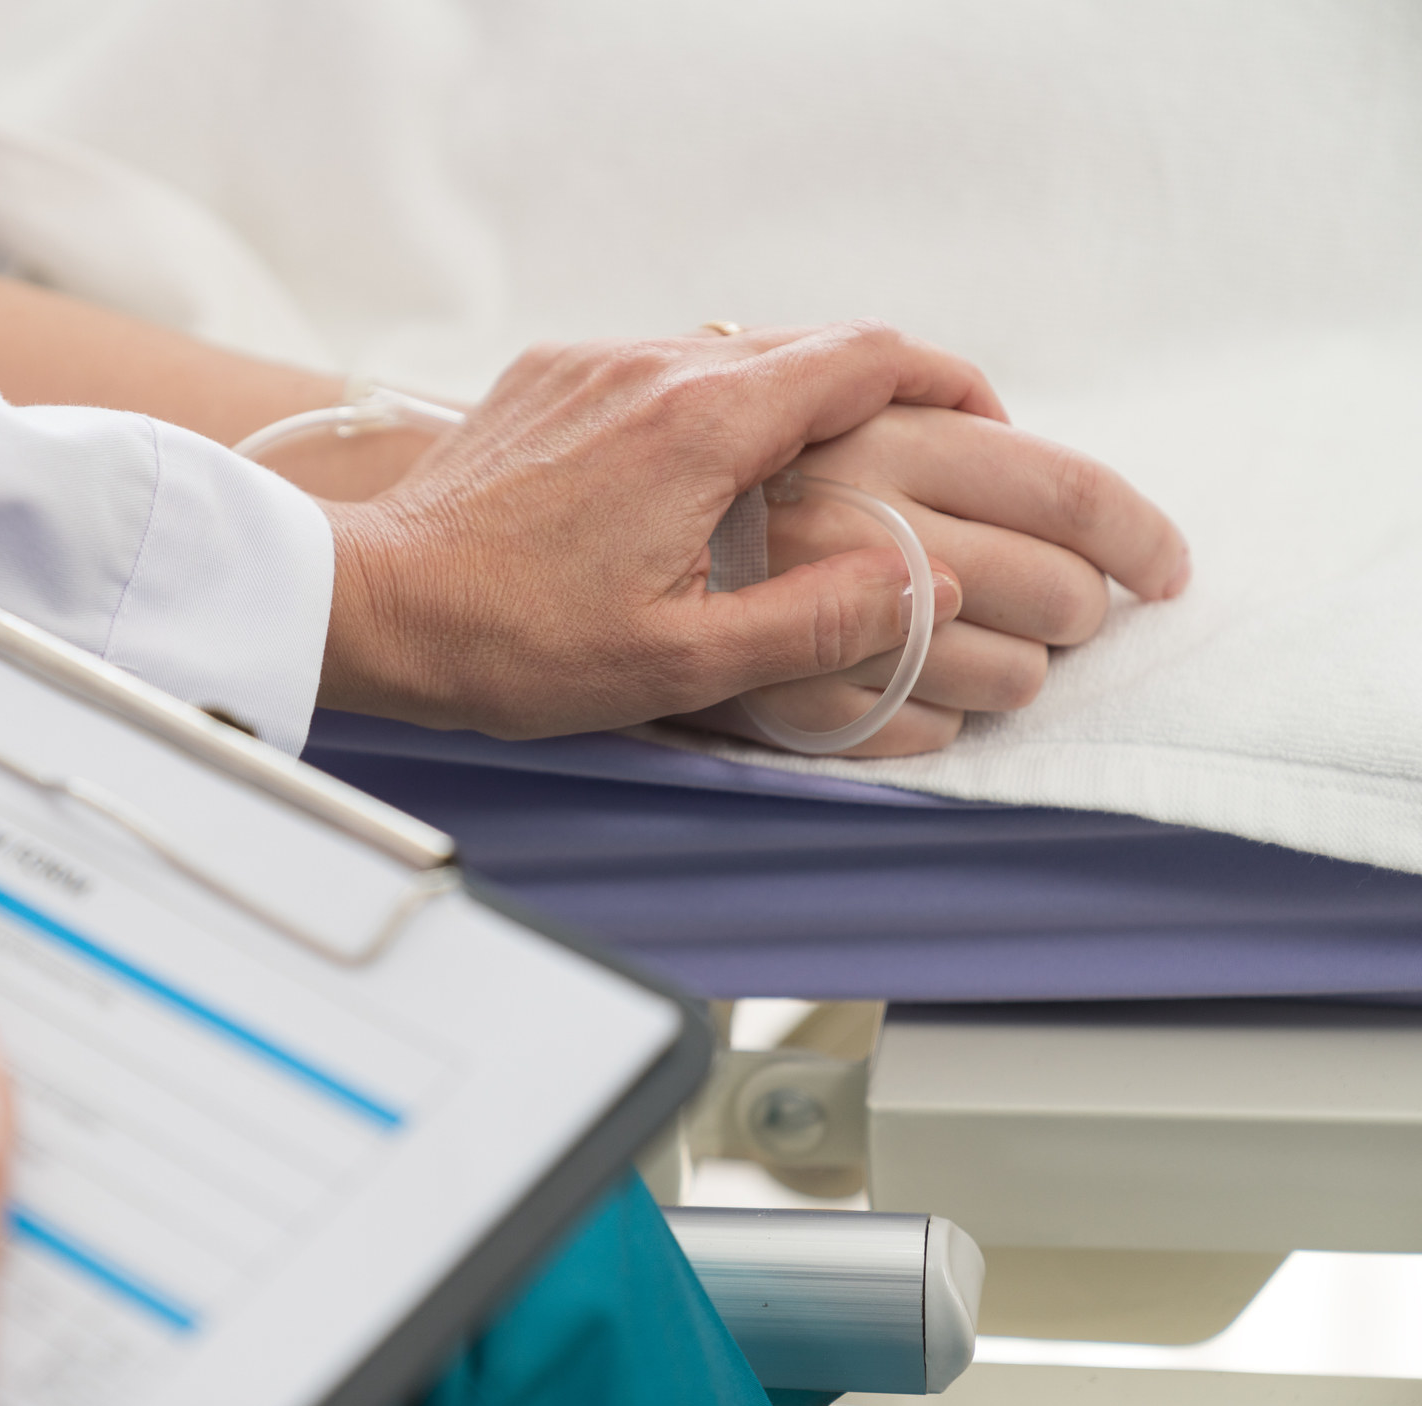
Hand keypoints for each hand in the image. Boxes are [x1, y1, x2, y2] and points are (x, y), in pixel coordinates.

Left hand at [316, 321, 987, 736]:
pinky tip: (713, 478)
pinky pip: (665, 366)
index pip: (869, 358)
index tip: (987, 429)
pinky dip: (717, 405)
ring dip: (797, 401)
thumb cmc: (511, 644)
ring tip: (826, 478)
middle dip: (886, 394)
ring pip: (738, 351)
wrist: (373, 604)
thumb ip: (820, 623)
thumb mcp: (682, 662)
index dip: (950, 386)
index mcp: (701, 424)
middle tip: (922, 461)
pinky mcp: (551, 376)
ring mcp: (595, 362)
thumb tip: (927, 584)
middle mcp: (652, 365)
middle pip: (812, 344)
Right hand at [673, 400, 1189, 753]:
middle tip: (1068, 609)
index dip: (1139, 531)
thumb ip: (888, 415)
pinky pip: (924, 730)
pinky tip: (910, 692)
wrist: (499, 572)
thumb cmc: (637, 490)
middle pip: (1060, 588)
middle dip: (1083, 607)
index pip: (1068, 489)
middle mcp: (864, 528)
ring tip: (986, 655)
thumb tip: (996, 430)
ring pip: (1008, 673)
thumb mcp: (768, 416)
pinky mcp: (799, 709)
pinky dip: (937, 718)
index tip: (1164, 564)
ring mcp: (834, 628)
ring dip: (1017, 670)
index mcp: (875, 443)